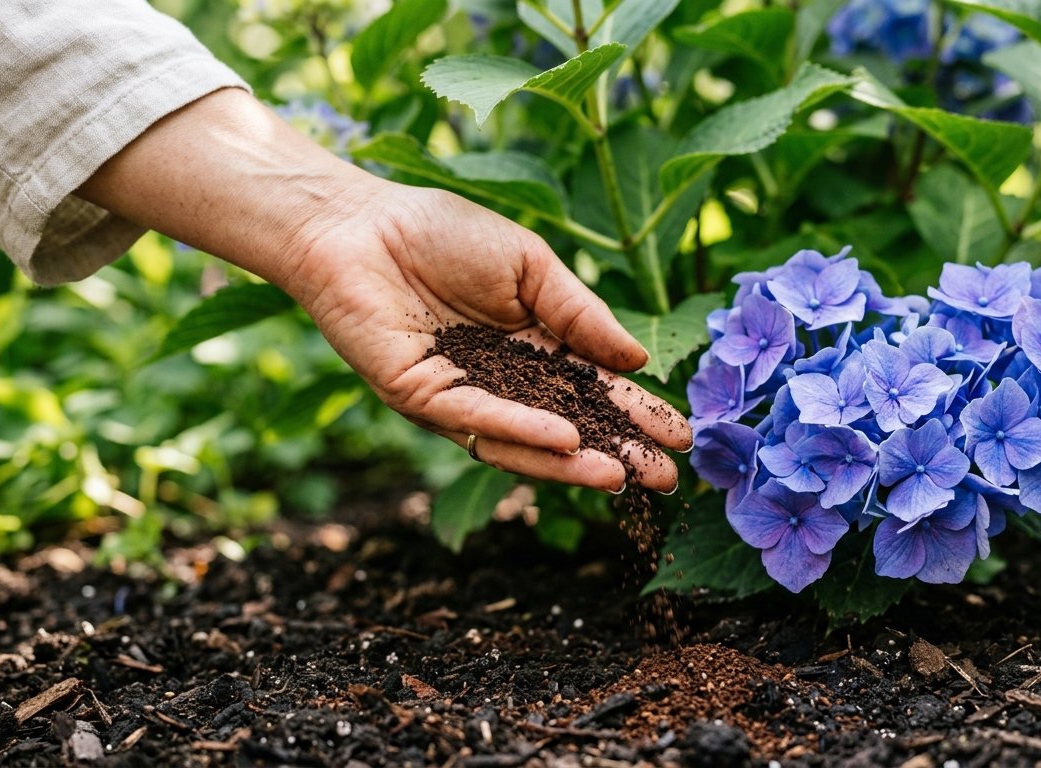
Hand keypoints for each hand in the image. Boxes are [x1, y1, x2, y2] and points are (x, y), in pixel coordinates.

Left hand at [283, 184, 690, 492]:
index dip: (635, 412)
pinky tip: (566, 442)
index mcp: (532, 345)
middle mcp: (501, 380)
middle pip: (568, 426)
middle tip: (664, 478)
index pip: (593, 388)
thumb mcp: (531, 267)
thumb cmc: (442, 233)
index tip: (680, 434)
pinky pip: (479, 420)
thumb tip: (637, 360)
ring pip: (524, 440)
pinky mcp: (422, 399)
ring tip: (621, 475)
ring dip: (573, 462)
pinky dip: (523, 432)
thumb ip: (580, 314)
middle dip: (616, 451)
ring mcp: (462, 394)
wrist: (361, 224)